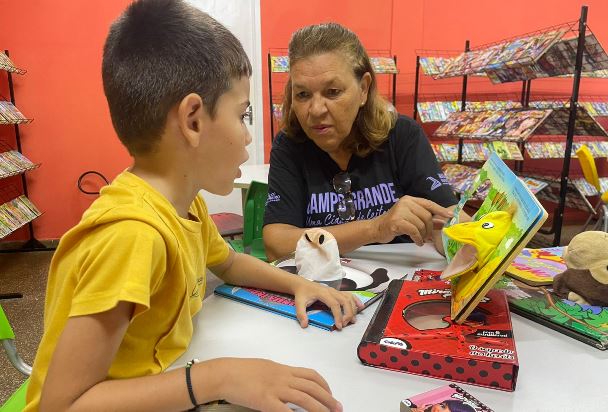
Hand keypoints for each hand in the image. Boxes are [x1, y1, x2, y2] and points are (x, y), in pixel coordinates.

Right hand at [219, 358, 342, 411]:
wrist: (225, 373)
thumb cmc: (241, 371)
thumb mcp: (264, 368)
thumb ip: (278, 376)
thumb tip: (288, 384)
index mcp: (283, 369)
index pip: (310, 375)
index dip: (324, 385)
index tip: (330, 394)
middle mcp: (283, 378)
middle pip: (312, 387)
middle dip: (328, 398)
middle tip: (338, 408)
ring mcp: (275, 389)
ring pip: (305, 398)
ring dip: (320, 408)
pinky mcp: (265, 401)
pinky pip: (285, 411)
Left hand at [292, 279, 363, 329]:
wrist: (302, 284)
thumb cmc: (302, 294)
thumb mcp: (299, 303)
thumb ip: (301, 314)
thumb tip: (305, 325)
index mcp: (323, 293)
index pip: (334, 304)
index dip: (338, 315)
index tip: (339, 326)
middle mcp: (332, 291)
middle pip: (344, 301)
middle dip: (348, 313)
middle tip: (346, 324)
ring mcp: (335, 291)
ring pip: (348, 298)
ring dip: (353, 309)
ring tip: (353, 320)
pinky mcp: (337, 292)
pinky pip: (349, 295)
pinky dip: (356, 300)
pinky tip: (361, 307)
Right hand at [373, 196, 452, 245]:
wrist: (376, 229)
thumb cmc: (395, 224)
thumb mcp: (412, 220)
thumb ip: (426, 220)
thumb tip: (442, 223)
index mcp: (410, 200)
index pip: (429, 203)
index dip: (441, 210)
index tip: (451, 216)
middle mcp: (406, 203)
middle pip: (426, 216)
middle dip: (430, 229)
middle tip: (427, 237)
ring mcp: (400, 211)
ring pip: (421, 224)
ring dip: (423, 235)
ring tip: (421, 240)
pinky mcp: (397, 221)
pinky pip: (414, 231)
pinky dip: (418, 238)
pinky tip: (417, 242)